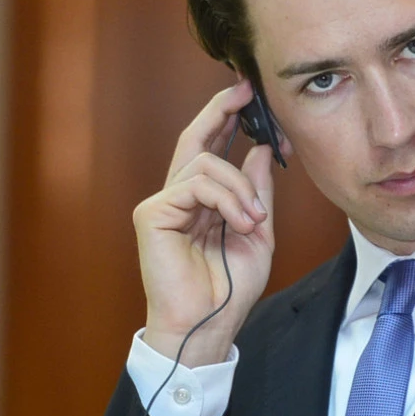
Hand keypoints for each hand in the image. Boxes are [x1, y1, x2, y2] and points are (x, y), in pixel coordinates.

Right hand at [133, 81, 274, 366]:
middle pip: (194, 139)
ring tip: (254, 220)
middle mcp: (180, 196)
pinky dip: (227, 199)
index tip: (249, 97)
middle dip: (220, 111)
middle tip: (245, 92)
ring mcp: (163, 203)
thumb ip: (256, 192)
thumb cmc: (230, 287)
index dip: (226, 120)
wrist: (210, 324)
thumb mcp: (258, 231)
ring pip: (205, 162)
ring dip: (240, 187)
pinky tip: (241, 223)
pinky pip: (196, 184)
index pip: (211, 149)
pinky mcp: (153, 214)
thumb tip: (261, 150)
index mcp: (203, 201)